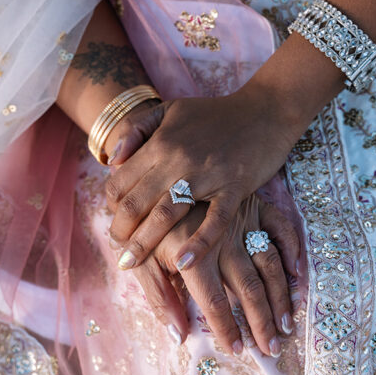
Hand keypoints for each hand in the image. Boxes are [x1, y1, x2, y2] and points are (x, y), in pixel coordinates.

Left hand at [105, 86, 298, 271]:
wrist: (265, 111)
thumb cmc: (213, 113)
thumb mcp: (169, 110)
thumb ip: (136, 129)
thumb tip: (110, 160)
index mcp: (160, 143)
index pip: (121, 181)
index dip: (110, 206)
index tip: (113, 223)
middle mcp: (178, 160)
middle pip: (137, 202)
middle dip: (120, 231)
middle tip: (117, 253)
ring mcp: (207, 175)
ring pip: (166, 214)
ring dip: (144, 242)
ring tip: (130, 264)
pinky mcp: (235, 188)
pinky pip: (214, 220)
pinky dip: (199, 243)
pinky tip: (183, 263)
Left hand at [131, 194, 299, 356]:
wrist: (155, 177)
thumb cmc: (147, 227)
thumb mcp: (143, 261)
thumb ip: (160, 298)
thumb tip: (179, 337)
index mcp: (194, 256)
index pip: (214, 302)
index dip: (227, 329)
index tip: (237, 350)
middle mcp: (223, 240)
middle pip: (248, 288)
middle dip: (262, 321)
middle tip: (272, 348)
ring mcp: (241, 221)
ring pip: (269, 263)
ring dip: (281, 295)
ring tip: (287, 324)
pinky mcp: (254, 205)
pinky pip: (281, 228)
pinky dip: (293, 249)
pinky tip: (297, 274)